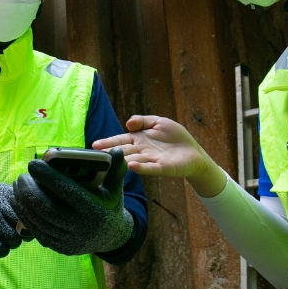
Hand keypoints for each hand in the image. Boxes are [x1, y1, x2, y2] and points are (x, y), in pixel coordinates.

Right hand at [0, 183, 21, 256]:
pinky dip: (1, 251)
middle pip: (21, 226)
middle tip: (13, 235)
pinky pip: (0, 249)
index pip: (26, 210)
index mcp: (2, 191)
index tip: (23, 227)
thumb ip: (16, 204)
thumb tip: (35, 226)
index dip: (28, 222)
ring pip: (13, 240)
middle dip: (20, 235)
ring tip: (2, 239)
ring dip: (10, 244)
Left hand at [12, 147, 132, 255]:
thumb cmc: (109, 205)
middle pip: (48, 208)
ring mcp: (70, 241)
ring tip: (17, 186)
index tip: (33, 164)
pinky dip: (25, 216)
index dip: (48, 177)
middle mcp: (82, 229)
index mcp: (95, 210)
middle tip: (21, 176)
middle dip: (30, 191)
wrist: (111, 237)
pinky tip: (18, 202)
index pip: (68, 191)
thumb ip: (115, 169)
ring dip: (24, 203)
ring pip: (40, 221)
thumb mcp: (115, 188)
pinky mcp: (60, 248)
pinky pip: (38, 232)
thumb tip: (116, 150)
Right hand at [92, 115, 225, 195]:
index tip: (94, 145)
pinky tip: (131, 167)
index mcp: (139, 139)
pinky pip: (149, 167)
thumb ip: (142, 120)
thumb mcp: (158, 122)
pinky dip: (140, 167)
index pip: (120, 140)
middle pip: (123, 151)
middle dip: (110, 152)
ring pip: (133, 159)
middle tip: (96, 155)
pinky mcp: (162, 167)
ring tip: (110, 160)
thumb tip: (127, 123)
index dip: (108, 142)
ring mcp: (151, 160)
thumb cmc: (175, 137)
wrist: (193, 152)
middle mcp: (142, 150)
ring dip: (122, 160)